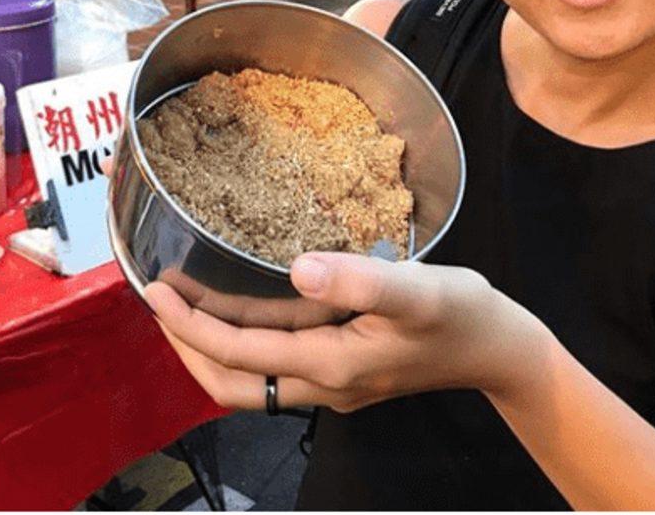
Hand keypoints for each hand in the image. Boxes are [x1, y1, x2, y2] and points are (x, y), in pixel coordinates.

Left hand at [145, 252, 549, 413]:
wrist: (499, 350)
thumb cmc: (462, 316)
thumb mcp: (417, 292)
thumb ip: (359, 281)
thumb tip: (298, 269)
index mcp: (330, 365)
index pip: (238, 353)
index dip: (189, 325)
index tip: (156, 291)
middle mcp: (322, 384)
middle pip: (230, 383)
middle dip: (185, 347)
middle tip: (158, 299)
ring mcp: (331, 384)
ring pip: (250, 379)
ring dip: (209, 347)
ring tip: (185, 302)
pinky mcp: (341, 371)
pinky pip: (274, 365)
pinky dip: (243, 341)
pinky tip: (241, 304)